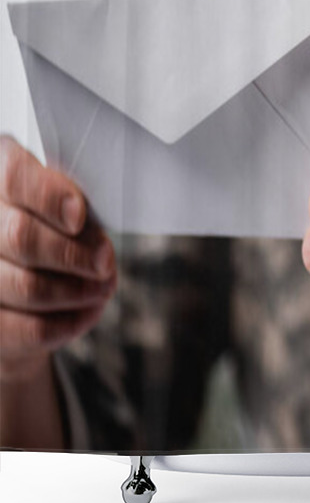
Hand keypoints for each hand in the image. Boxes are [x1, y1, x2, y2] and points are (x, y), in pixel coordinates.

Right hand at [0, 135, 116, 384]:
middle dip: (74, 253)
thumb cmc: (58, 228)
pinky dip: (69, 322)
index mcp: (0, 174)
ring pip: (28, 286)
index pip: (14, 176)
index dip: (49, 196)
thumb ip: (75, 207)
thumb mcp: (68, 205)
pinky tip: (90, 311)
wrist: (29, 283)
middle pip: (21, 237)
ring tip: (104, 288)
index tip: (79, 216)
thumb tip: (90, 233)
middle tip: (106, 262)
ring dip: (78, 290)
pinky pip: (30, 328)